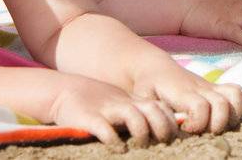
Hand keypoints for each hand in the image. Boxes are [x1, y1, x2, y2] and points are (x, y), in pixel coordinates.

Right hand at [49, 76, 177, 147]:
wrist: (67, 92)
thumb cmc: (100, 107)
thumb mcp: (124, 108)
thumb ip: (142, 118)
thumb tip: (164, 135)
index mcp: (136, 103)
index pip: (163, 109)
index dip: (171, 122)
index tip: (174, 138)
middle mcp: (126, 105)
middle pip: (153, 110)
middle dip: (162, 126)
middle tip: (163, 143)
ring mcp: (109, 110)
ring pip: (134, 116)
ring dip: (141, 131)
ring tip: (141, 146)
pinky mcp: (90, 119)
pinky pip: (105, 129)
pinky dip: (113, 140)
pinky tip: (118, 149)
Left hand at [129, 61, 241, 133]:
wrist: (155, 69)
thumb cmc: (146, 87)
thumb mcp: (142, 99)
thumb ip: (153, 115)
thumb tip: (166, 131)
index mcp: (182, 91)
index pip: (201, 107)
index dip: (198, 123)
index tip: (185, 128)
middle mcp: (200, 87)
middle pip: (223, 105)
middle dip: (218, 124)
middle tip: (202, 131)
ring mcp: (211, 87)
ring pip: (236, 97)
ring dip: (232, 116)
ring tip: (216, 126)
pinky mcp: (217, 88)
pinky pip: (239, 93)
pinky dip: (239, 107)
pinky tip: (225, 119)